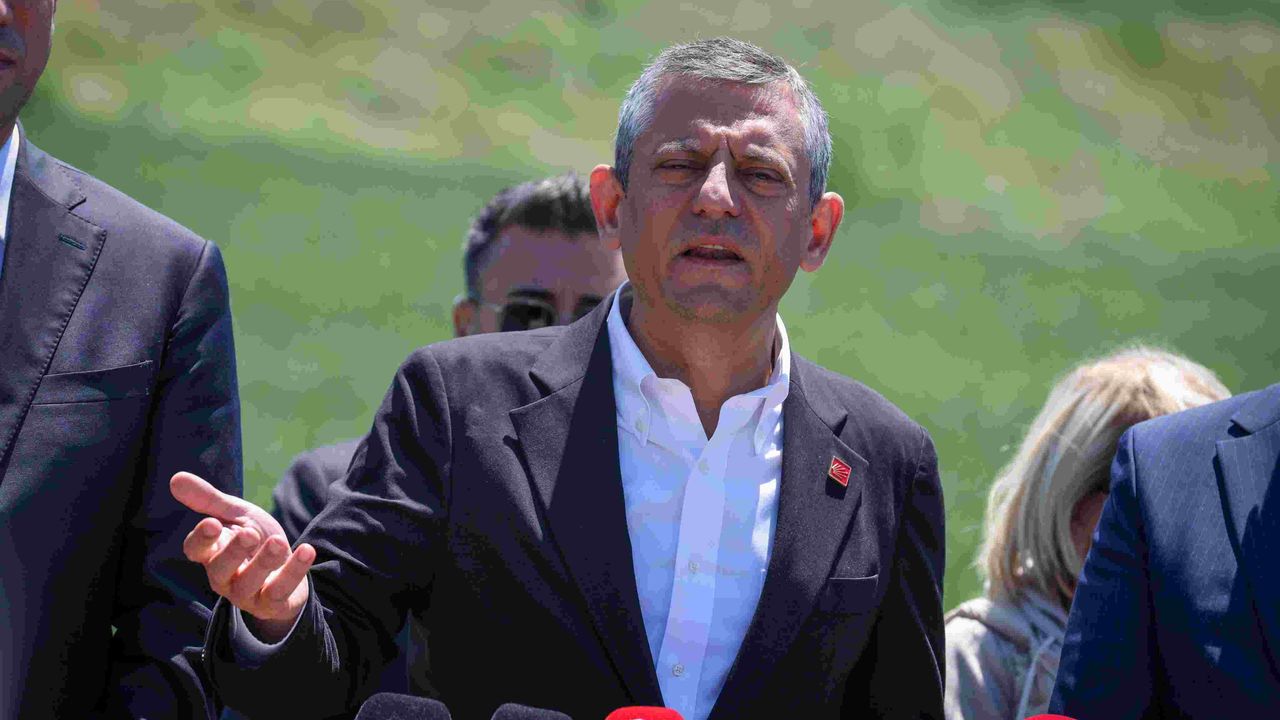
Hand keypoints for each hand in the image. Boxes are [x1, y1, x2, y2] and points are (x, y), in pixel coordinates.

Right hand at [171, 471, 314, 641]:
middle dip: (233, 552)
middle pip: (220, 569)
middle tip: (250, 533)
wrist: (287, 567)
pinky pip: (279, 593)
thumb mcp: (237, 516)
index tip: (212, 523)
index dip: (201, 539)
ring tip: (278, 541)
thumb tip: (175, 477)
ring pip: (249, 583)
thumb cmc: (254, 539)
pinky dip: (294, 572)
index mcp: (212, 553)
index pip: (196, 550)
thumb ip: (210, 500)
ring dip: (265, 562)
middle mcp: (224, 577)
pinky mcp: (272, 604)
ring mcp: (247, 593)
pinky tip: (306, 550)